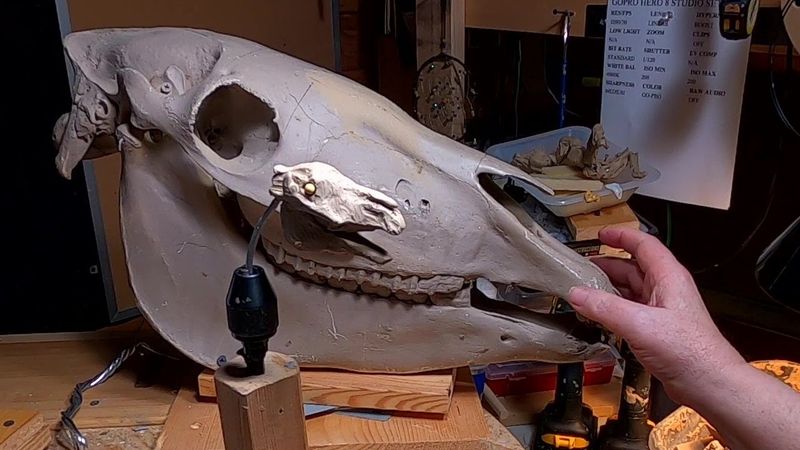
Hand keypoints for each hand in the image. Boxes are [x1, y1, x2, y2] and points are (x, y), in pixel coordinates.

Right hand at [567, 227, 744, 405]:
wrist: (709, 384)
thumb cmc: (691, 352)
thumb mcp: (640, 324)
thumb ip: (605, 308)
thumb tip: (578, 294)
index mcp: (668, 278)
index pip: (643, 245)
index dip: (621, 236)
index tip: (601, 234)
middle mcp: (666, 290)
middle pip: (632, 268)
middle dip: (607, 265)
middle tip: (583, 267)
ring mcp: (662, 311)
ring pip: (630, 290)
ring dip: (608, 289)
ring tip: (585, 291)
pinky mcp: (657, 330)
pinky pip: (630, 312)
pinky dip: (612, 310)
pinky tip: (599, 316)